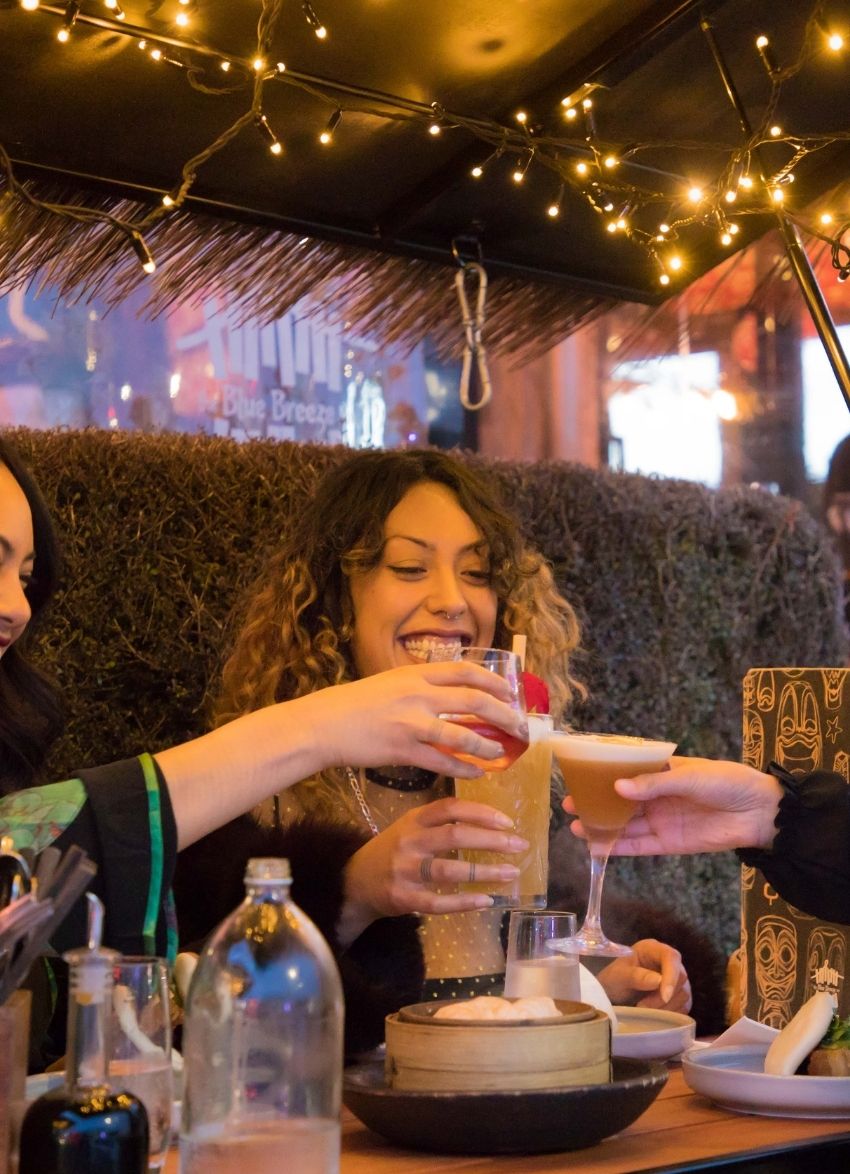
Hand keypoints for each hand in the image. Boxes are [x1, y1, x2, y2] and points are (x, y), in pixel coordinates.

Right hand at [314, 663, 527, 778]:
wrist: (324, 724)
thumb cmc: (355, 704)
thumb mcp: (390, 682)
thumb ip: (420, 686)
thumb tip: (451, 694)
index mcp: (415, 674)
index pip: (464, 671)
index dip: (492, 680)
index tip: (509, 691)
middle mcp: (417, 694)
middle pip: (472, 699)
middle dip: (502, 713)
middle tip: (518, 725)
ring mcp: (411, 722)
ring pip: (461, 733)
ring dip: (486, 745)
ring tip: (501, 752)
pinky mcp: (403, 750)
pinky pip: (441, 762)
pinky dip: (462, 769)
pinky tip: (475, 774)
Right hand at [338, 796, 527, 943]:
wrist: (356, 882)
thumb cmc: (393, 850)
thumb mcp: (410, 827)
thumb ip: (440, 821)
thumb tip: (489, 821)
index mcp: (414, 819)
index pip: (451, 809)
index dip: (482, 813)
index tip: (509, 822)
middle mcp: (409, 841)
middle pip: (455, 836)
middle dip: (491, 840)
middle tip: (519, 846)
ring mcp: (405, 870)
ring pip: (450, 870)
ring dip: (485, 871)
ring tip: (511, 873)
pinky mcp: (403, 897)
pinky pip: (438, 902)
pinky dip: (464, 902)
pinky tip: (486, 901)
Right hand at [563, 756, 782, 855]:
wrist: (759, 812)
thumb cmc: (727, 782)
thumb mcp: (690, 776)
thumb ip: (654, 784)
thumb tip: (618, 787)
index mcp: (661, 772)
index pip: (625, 772)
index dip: (602, 776)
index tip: (577, 777)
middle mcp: (657, 796)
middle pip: (620, 801)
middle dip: (595, 804)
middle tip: (569, 806)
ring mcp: (661, 820)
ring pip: (625, 825)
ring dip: (602, 827)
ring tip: (576, 827)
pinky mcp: (669, 843)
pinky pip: (639, 846)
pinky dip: (619, 848)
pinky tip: (598, 848)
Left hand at [597, 938, 691, 1011]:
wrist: (612, 994)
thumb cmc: (614, 979)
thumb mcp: (618, 976)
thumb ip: (636, 976)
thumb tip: (658, 981)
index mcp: (652, 949)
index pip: (671, 957)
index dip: (671, 976)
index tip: (665, 996)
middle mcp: (667, 961)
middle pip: (681, 977)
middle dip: (663, 996)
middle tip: (642, 1006)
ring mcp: (675, 979)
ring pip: (684, 994)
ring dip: (665, 1007)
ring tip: (643, 1009)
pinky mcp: (678, 996)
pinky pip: (684, 1006)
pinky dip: (670, 1014)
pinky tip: (654, 1015)